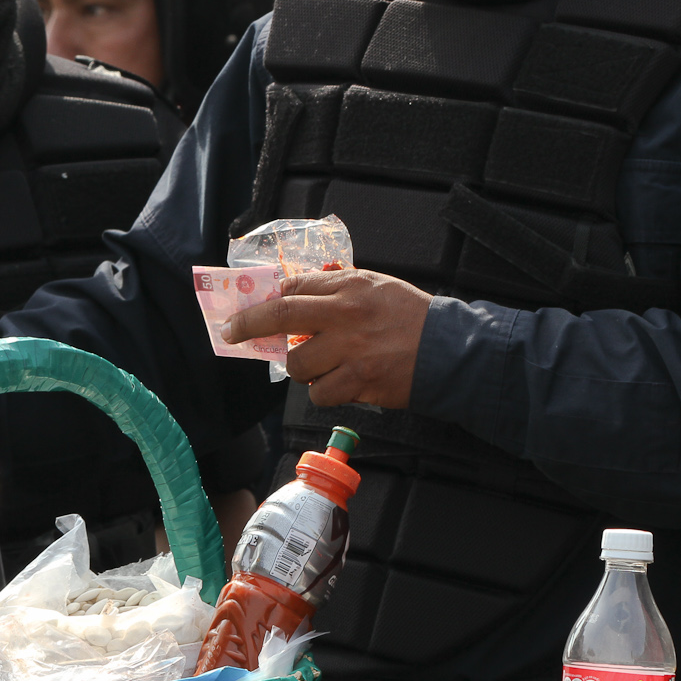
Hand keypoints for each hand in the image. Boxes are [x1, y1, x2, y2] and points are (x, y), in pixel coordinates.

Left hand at [223, 269, 430, 408]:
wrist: (448, 350)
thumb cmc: (412, 317)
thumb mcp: (376, 287)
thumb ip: (338, 290)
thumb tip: (296, 296)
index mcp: (348, 286)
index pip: (293, 287)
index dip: (265, 298)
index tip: (248, 308)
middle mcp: (345, 314)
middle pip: (280, 316)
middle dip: (248, 325)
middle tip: (232, 333)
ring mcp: (349, 349)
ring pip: (297, 363)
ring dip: (301, 368)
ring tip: (321, 366)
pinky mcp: (358, 381)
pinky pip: (320, 393)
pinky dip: (324, 392)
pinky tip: (341, 384)